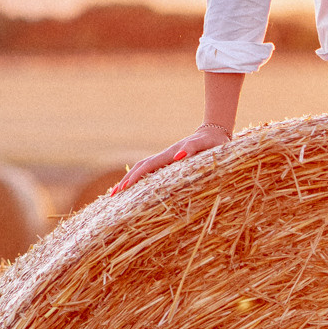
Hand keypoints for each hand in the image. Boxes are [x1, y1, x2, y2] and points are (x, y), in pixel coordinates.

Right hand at [112, 124, 230, 193]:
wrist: (213, 134)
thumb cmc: (211, 142)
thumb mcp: (204, 145)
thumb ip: (192, 149)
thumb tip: (177, 157)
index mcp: (169, 154)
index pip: (147, 166)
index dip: (135, 177)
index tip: (124, 188)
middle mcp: (164, 156)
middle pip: (140, 167)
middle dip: (126, 180)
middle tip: (113, 194)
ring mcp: (166, 159)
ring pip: (144, 168)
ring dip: (131, 179)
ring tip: (118, 192)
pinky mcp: (169, 162)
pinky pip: (151, 170)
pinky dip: (141, 178)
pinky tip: (138, 187)